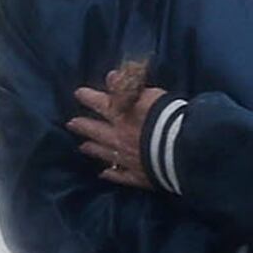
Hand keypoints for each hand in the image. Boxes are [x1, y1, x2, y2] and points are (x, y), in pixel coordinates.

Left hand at [69, 67, 162, 186]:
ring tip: (82, 147)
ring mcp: (126, 158)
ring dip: (93, 149)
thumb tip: (111, 77)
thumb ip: (127, 87)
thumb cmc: (167, 118)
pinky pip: (120, 176)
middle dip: (83, 126)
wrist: (181, 148)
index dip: (89, 97)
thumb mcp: (149, 95)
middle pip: (96, 131)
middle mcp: (119, 137)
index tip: (78, 93)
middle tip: (71, 124)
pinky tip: (104, 174)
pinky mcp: (138, 175)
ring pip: (105, 153)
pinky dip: (111, 174)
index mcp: (121, 116)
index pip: (100, 103)